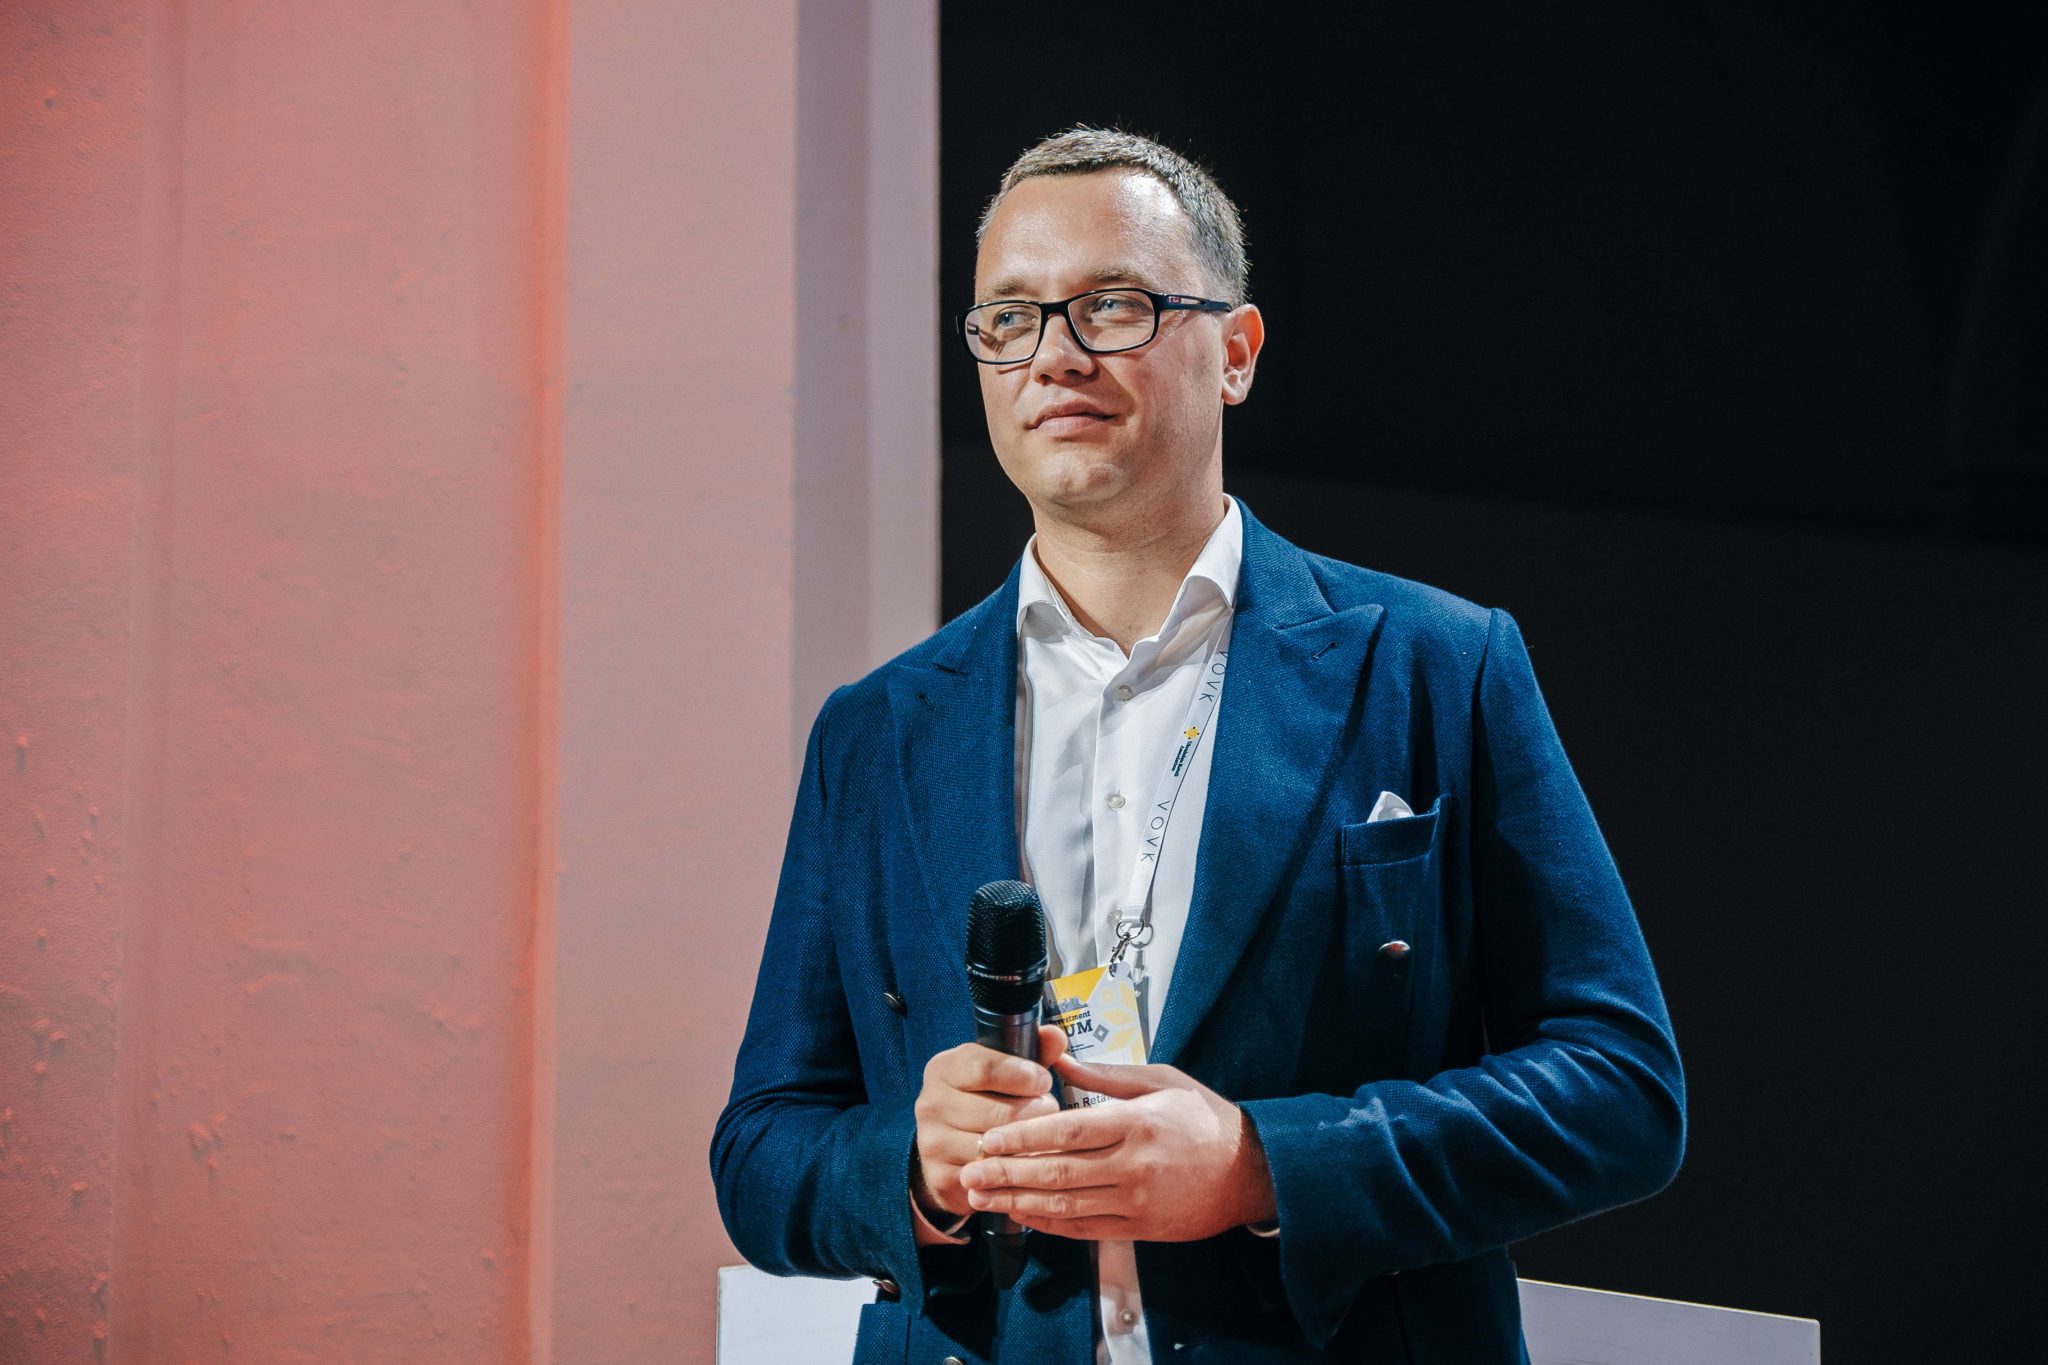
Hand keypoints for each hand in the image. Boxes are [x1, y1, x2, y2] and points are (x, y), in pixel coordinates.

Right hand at [911, 1025, 1067, 1225]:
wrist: (948, 1151)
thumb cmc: (983, 1101)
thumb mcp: (1002, 1072)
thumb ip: (1031, 1052)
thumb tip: (1056, 1035)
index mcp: (943, 1069)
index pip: (984, 1067)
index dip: (1023, 1075)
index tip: (1043, 1082)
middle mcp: (931, 1103)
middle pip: (1000, 1111)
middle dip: (1035, 1112)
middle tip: (1048, 1113)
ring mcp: (933, 1142)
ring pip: (998, 1146)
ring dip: (1029, 1142)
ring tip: (1038, 1135)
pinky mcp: (942, 1175)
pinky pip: (992, 1175)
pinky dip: (1015, 1167)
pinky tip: (1023, 1159)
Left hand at [956, 1054, 1276, 1241]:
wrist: (1249, 1171)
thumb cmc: (1204, 1119)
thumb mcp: (1160, 1081)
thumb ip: (1105, 1076)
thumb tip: (1058, 1061)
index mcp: (1135, 1123)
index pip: (1066, 1131)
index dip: (1022, 1136)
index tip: (989, 1138)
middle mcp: (1132, 1165)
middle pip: (1058, 1173)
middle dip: (1007, 1174)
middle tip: (969, 1173)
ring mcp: (1136, 1201)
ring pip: (1066, 1206)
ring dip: (1019, 1203)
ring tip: (983, 1199)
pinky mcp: (1141, 1227)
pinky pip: (1086, 1229)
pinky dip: (1050, 1225)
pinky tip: (1024, 1216)